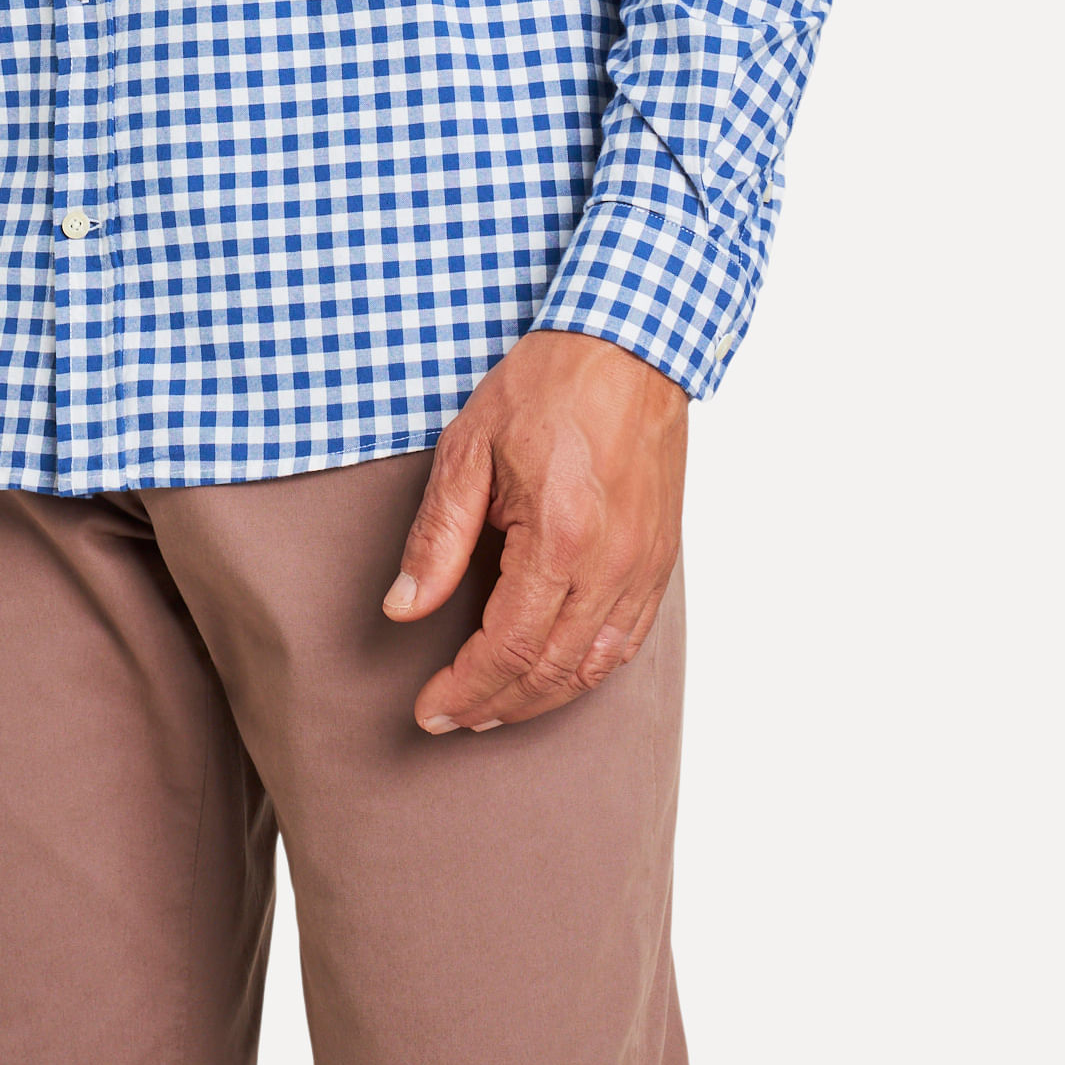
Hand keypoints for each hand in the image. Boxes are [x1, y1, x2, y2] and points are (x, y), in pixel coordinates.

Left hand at [383, 332, 687, 732]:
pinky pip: (627, 640)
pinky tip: (556, 674)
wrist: (629, 346)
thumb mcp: (469, 450)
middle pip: (550, 672)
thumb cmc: (547, 386)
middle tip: (451, 718)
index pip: (507, 649)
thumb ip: (437, 536)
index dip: (465, 688)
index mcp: (560, 541)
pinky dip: (587, 671)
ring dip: (541, 698)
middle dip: (496, 706)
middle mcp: (610, 566)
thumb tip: (404, 607)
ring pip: (594, 667)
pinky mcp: (660, 559)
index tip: (428, 708)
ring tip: (494, 708)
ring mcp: (643, 567)